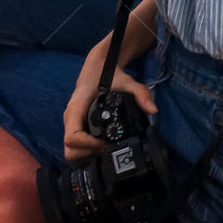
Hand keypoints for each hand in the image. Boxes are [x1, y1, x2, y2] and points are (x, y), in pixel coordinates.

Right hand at [63, 40, 157, 163]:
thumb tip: (153, 110)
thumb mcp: (125, 80)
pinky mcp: (76, 128)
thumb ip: (140, 93)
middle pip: (69, 151)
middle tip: (108, 150)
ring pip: (71, 153)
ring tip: (107, 151)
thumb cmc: (107, 72)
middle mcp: (70, 119)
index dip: (87, 146)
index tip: (104, 145)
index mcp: (76, 108)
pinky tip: (103, 150)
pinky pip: (76, 149)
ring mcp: (72, 125)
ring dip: (87, 158)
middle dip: (88, 155)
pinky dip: (87, 155)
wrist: (98, 65)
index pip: (72, 138)